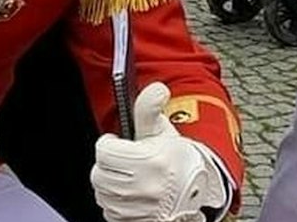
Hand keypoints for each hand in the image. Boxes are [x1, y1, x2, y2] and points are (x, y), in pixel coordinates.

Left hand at [92, 83, 228, 221]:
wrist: (196, 193)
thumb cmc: (177, 160)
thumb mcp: (162, 131)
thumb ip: (150, 108)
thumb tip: (157, 89)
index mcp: (150, 160)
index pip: (104, 151)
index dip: (109, 144)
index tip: (117, 143)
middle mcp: (145, 187)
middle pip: (99, 175)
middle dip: (108, 166)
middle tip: (123, 161)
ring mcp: (141, 208)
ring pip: (103, 195)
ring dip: (110, 185)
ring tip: (128, 177)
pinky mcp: (137, 221)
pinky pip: (111, 213)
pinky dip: (116, 205)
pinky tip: (131, 195)